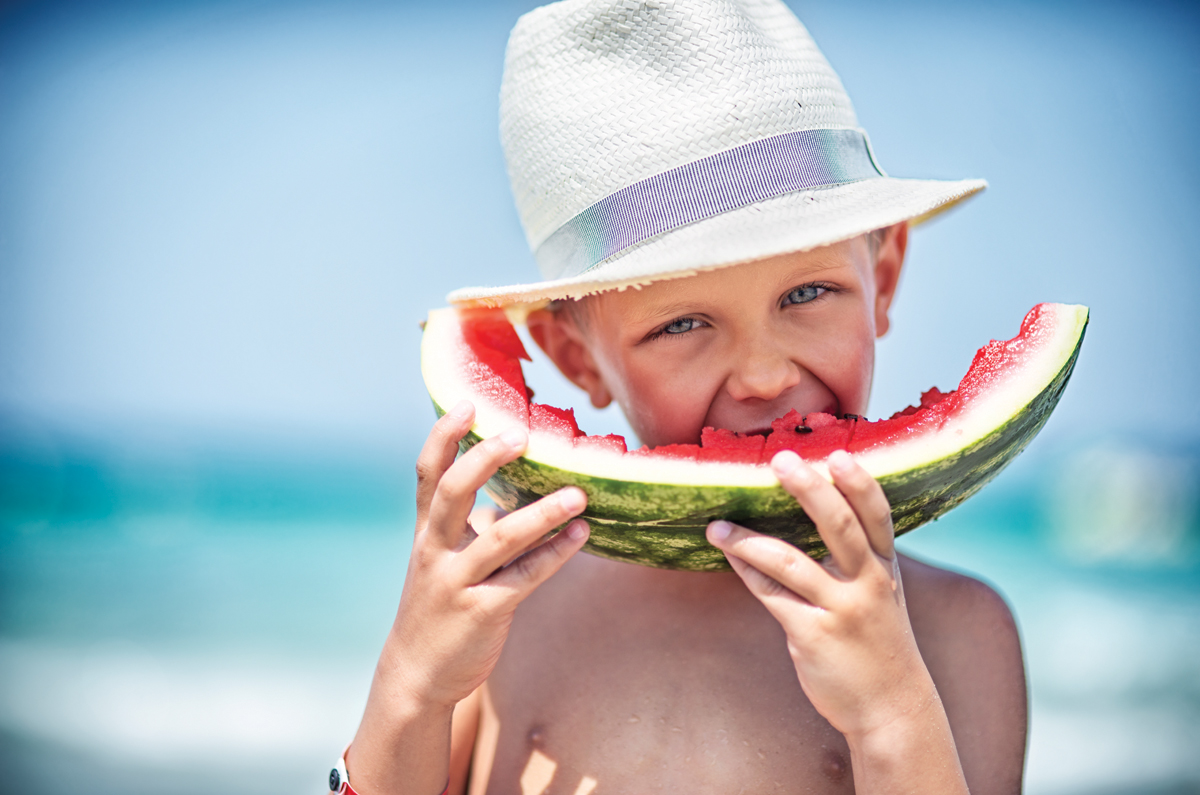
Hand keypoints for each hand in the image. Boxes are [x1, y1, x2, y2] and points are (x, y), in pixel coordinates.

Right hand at [350, 400, 588, 793]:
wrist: (417, 675)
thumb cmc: (440, 607)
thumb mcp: (442, 560)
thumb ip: (471, 525)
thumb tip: (515, 491)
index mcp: (426, 533)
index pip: (428, 475)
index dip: (444, 437)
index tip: (468, 404)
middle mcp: (435, 552)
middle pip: (453, 494)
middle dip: (484, 461)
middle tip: (520, 436)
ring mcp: (457, 582)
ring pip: (499, 538)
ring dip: (542, 514)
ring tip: (578, 494)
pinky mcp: (483, 611)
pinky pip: (525, 577)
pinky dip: (555, 555)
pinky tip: (581, 537)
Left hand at [706, 449, 942, 742]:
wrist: (893, 709)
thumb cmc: (877, 643)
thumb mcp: (879, 595)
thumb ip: (856, 558)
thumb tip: (812, 514)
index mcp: (885, 568)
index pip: (877, 515)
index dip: (859, 483)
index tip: (837, 452)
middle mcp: (868, 583)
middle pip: (839, 526)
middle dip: (809, 489)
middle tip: (779, 460)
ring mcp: (841, 610)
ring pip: (790, 561)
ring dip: (748, 539)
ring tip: (716, 524)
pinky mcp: (813, 635)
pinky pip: (771, 595)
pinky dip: (746, 570)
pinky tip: (727, 553)